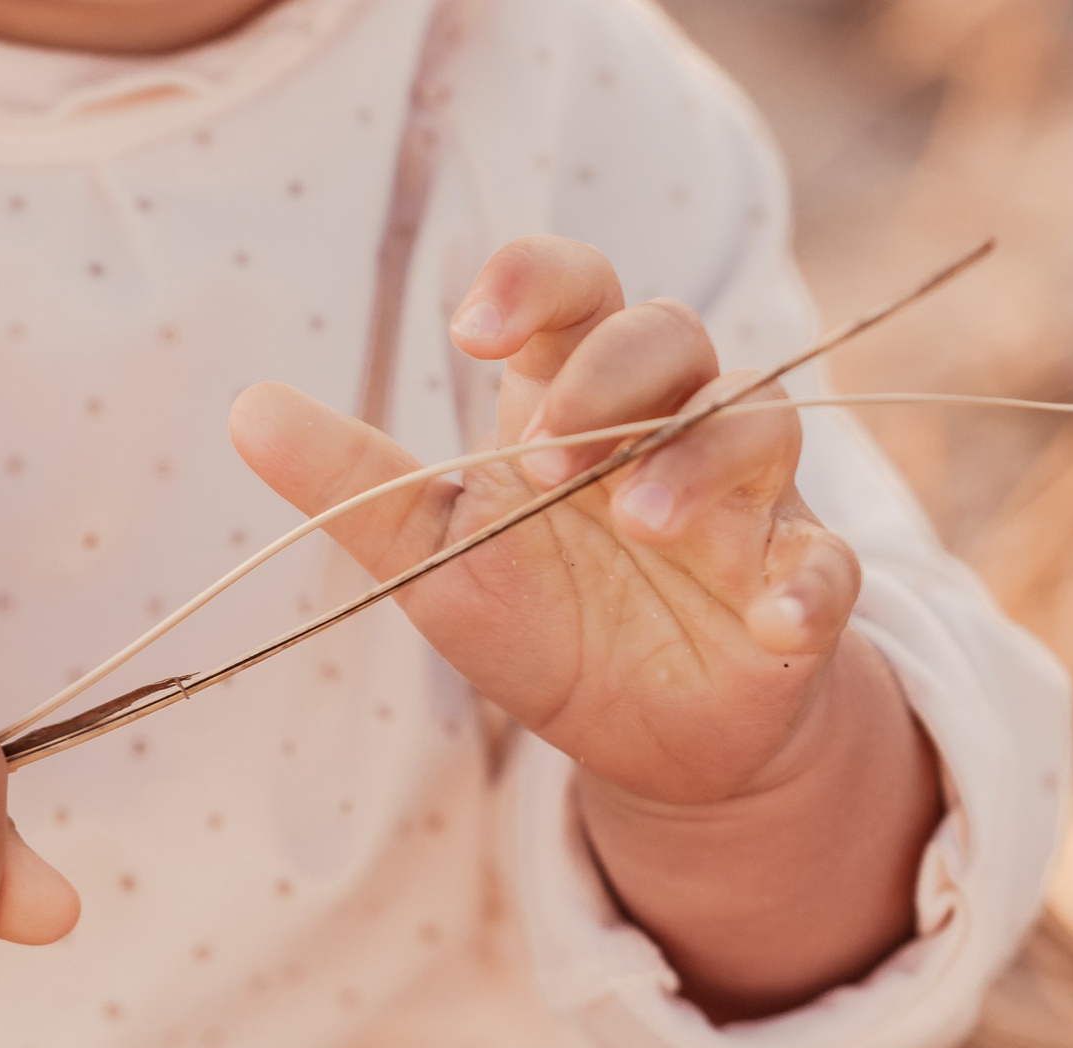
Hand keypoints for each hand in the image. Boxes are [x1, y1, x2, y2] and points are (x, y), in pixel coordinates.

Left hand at [229, 237, 939, 1017]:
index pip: (577, 293)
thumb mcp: (434, 555)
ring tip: (635, 516)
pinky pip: (827, 566)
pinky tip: (774, 613)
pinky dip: (808, 584)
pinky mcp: (797, 591)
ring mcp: (745, 504)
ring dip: (700, 462)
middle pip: (674, 336)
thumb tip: (246, 409)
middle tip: (541, 448)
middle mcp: (671, 427)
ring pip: (757, 427)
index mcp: (575, 399)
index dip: (538, 284)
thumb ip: (354, 485)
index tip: (472, 329)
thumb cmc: (540, 618)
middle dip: (612, 377)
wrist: (641, 739)